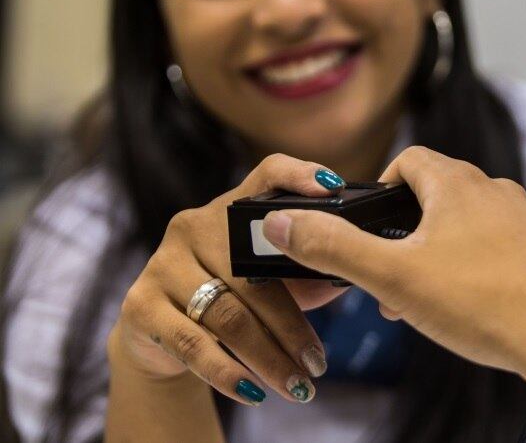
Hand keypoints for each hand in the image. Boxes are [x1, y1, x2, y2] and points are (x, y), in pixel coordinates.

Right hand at [109, 154, 347, 406]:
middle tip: (318, 363)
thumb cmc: (230, 298)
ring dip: (267, 357)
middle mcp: (193, 225)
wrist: (157, 333)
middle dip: (291, 325)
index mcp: (232, 208)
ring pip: (226, 313)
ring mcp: (164, 262)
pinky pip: (192, 343)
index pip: (267, 173)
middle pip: (251, 270)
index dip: (299, 176)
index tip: (332, 187)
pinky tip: (254, 392)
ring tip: (298, 386)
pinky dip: (227, 372)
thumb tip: (345, 279)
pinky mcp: (141, 303)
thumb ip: (305, 275)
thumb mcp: (270, 281)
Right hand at [262, 146, 525, 393]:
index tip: (368, 227)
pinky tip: (466, 309)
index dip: (381, 189)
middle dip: (403, 233)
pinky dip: (471, 269)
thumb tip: (281, 223)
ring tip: (420, 300)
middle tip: (388, 276)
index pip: (410, 160)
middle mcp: (494, 191)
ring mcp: (523, 220)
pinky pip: (495, 249)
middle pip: (435, 195)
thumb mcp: (395, 276)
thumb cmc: (485, 302)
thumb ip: (334, 248)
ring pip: (465, 225)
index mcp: (457, 184)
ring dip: (435, 254)